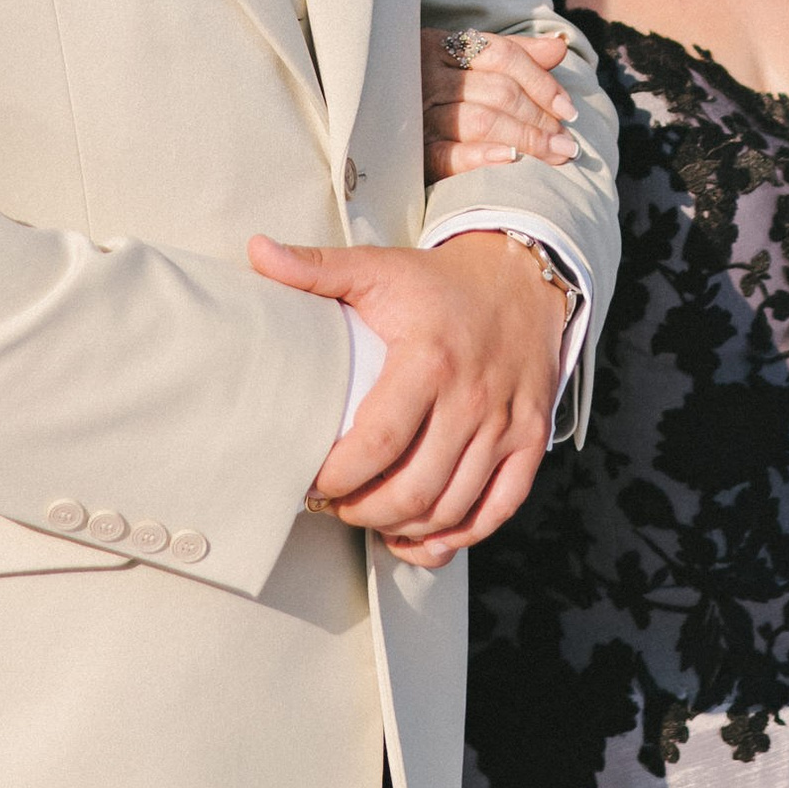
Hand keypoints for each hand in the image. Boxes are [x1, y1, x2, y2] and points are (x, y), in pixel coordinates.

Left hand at [249, 231, 567, 571]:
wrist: (521, 275)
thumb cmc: (441, 282)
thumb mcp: (379, 268)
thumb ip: (316, 268)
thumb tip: (256, 251)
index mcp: (429, 359)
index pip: (378, 443)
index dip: (339, 477)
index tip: (312, 482)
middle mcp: (473, 397)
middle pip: (415, 488)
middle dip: (365, 512)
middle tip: (338, 506)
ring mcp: (506, 422)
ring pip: (453, 507)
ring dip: (406, 527)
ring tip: (372, 518)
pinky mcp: (532, 437)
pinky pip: (499, 507)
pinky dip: (461, 535)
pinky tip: (425, 536)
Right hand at [421, 26, 578, 182]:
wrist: (370, 120)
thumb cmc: (432, 87)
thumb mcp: (466, 61)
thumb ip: (514, 52)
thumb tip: (559, 45)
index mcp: (443, 46)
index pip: (504, 55)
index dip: (542, 80)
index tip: (569, 109)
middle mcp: (428, 75)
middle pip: (499, 91)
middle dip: (541, 117)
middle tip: (568, 143)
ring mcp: (417, 113)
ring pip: (481, 121)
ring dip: (526, 139)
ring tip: (555, 155)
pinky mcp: (410, 151)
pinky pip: (448, 153)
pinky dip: (481, 156)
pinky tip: (510, 160)